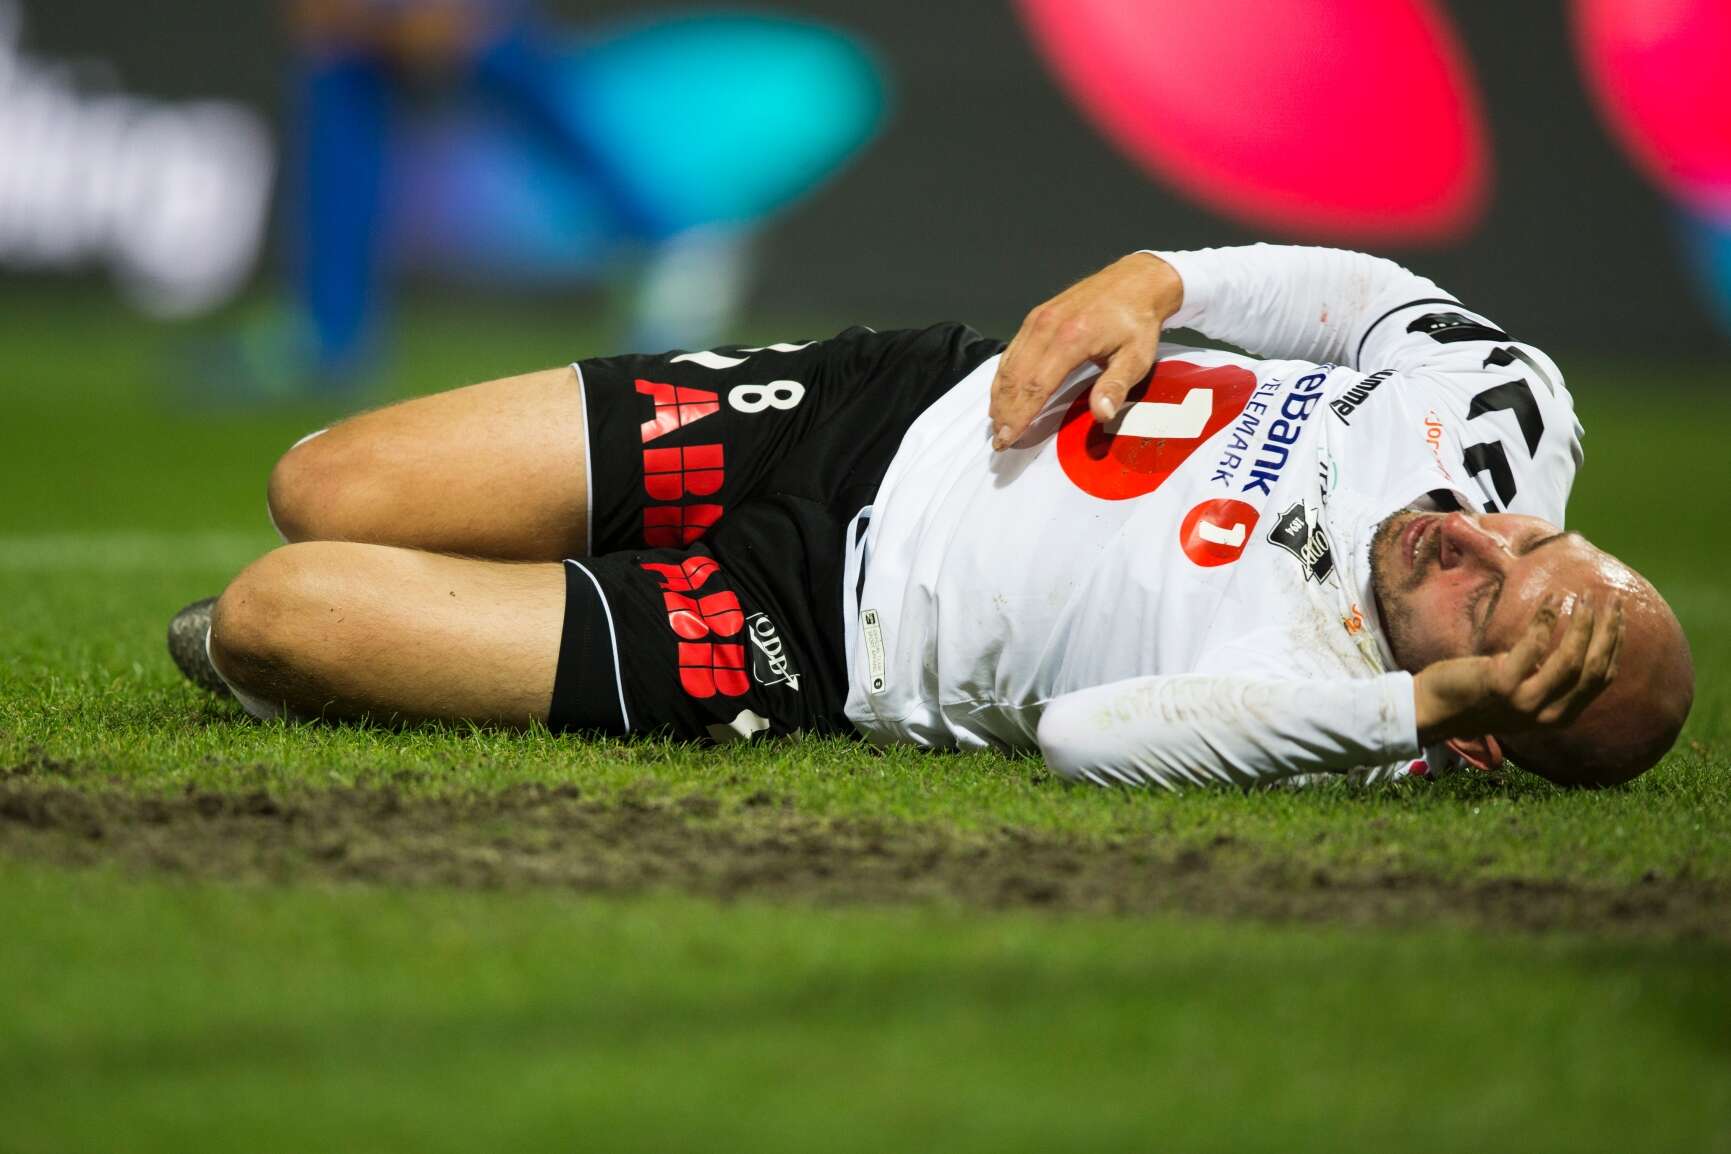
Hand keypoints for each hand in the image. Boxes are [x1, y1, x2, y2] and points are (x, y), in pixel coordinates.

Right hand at [988, 252, 1183, 450]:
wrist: (1135, 281)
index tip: (1007, 440)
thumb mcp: (1137, 357)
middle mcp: (1047, 327)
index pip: (1035, 386)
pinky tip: (1002, 394)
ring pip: (1008, 364)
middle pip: (1015, 378)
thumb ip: (1115, 387)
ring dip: (999, 397)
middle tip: (998, 440)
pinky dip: (1003, 376)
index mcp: (1071, 338)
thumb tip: (1101, 414)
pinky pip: (1012, 351)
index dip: (1019, 417)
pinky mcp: (1035, 317)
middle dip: (1004, 412)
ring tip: (996, 423)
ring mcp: (1038, 320)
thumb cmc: (1136, 321)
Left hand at [1413, 592, 1625, 745]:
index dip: (1614, 646)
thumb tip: (1573, 641)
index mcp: (1558, 715)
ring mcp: (1525, 701)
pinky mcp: (1501, 684)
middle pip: (1593, 669)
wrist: (1433, 710)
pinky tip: (1551, 599)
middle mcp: (1547, 713)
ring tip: (1585, 595)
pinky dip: (1545, 619)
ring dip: (1583, 623)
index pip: (1601, 679)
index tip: (1618, 618)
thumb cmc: (1478, 695)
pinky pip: (1533, 645)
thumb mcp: (1522, 693)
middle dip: (1608, 631)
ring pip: (1570, 659)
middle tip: (1613, 599)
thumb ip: (1547, 677)